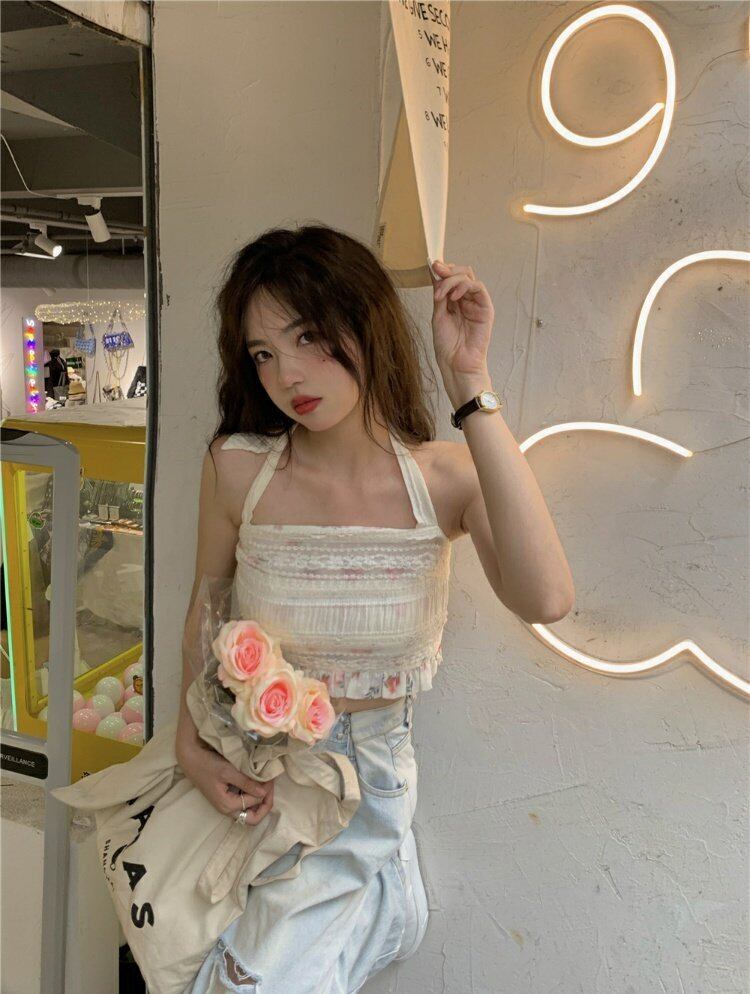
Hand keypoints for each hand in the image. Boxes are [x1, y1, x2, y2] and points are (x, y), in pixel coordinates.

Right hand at [176, 733, 274, 823]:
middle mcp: (227, 809)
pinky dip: (252, 795)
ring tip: (265, 782)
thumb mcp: (228, 772)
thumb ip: (246, 783)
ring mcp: (226, 805)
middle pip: (253, 817)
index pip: (256, 804)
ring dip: (259, 799)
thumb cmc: (208, 764)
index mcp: (228, 806)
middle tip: (270, 786)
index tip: (270, 776)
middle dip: (265, 803)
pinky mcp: (226, 797)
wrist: (190, 759)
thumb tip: (263, 793)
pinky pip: (243, 802)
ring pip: (249, 811)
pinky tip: (255, 782)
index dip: (266, 791)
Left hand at [429, 259, 493, 390]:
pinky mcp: (486, 308)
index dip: (443, 270)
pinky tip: (453, 297)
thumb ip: (439, 294)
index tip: (432, 266)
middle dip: (448, 270)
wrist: (456, 363)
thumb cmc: (447, 344)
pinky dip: (464, 287)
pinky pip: (478, 287)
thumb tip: (435, 272)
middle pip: (462, 273)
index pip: (452, 277)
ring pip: (469, 277)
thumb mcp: (438, 314)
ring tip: (441, 294)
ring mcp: (477, 303)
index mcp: (454, 301)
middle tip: (437, 271)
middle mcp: (466, 300)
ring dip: (453, 280)